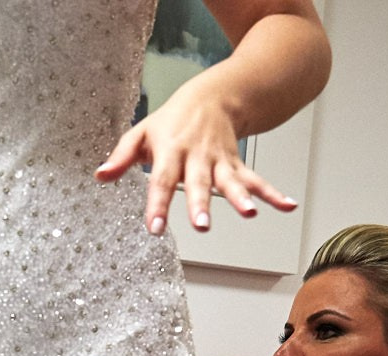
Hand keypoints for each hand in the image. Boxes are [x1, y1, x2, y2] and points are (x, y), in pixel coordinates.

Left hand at [95, 92, 296, 234]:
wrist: (213, 94)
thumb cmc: (172, 119)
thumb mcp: (141, 133)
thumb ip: (121, 157)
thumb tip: (100, 176)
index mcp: (171, 152)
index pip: (161, 181)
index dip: (158, 205)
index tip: (155, 229)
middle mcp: (197, 158)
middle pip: (198, 183)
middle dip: (201, 204)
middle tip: (203, 225)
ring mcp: (220, 161)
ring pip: (230, 181)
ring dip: (240, 198)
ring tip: (250, 214)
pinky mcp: (237, 164)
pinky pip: (255, 179)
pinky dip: (272, 193)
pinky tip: (287, 206)